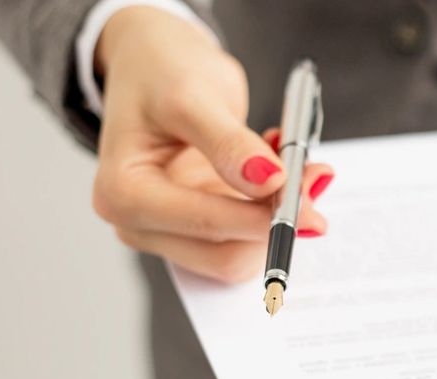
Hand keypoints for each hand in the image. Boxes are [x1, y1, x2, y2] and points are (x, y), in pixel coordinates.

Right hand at [92, 7, 331, 282]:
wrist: (153, 64)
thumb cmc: (159, 72)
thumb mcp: (191, 96)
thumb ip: (228, 143)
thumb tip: (269, 183)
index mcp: (123, 194)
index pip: (204, 226)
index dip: (262, 216)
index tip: (306, 193)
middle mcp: (139, 224)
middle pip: (226, 255)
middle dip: (275, 222)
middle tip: (314, 175)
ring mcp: (168, 232)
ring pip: (242, 253)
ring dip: (278, 218)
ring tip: (296, 163)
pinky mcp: (197, 230)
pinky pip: (247, 237)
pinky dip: (272, 211)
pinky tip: (277, 171)